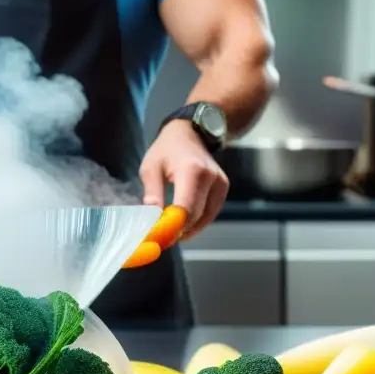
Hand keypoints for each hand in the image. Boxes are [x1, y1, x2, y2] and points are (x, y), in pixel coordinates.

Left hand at [139, 119, 228, 240]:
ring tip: (169, 234)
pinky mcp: (223, 188)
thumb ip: (152, 194)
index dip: (172, 228)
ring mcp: (220, 183)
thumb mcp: (151, 168)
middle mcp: (211, 178)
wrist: (190, 133)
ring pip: (205, 218)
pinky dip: (197, 223)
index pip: (185, 209)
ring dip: (187, 230)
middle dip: (177, 231)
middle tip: (160, 240)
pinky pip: (211, 213)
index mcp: (192, 171)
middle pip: (195, 217)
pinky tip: (182, 226)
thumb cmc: (166, 150)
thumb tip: (152, 220)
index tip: (158, 239)